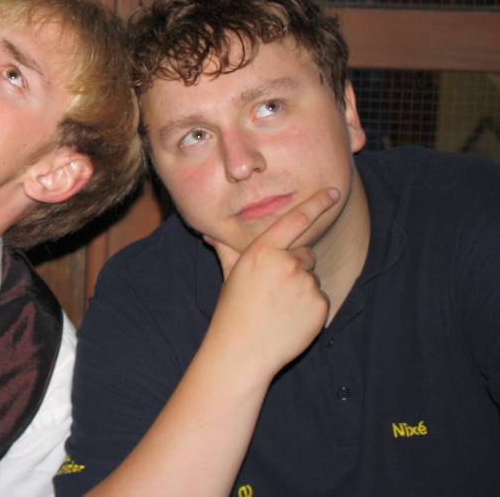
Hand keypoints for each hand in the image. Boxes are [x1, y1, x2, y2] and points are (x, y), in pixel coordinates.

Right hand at [202, 188, 338, 378]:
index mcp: (263, 251)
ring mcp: (305, 285)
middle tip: (274, 289)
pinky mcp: (319, 305)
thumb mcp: (231, 274)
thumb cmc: (233, 309)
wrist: (243, 349)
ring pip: (312, 278)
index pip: (295, 220)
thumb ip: (227, 249)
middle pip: (305, 254)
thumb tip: (209, 233)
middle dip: (295, 266)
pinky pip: (320, 298)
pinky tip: (290, 319)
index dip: (315, 204)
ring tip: (279, 307)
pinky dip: (309, 308)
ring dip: (301, 289)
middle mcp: (286, 263)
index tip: (333, 192)